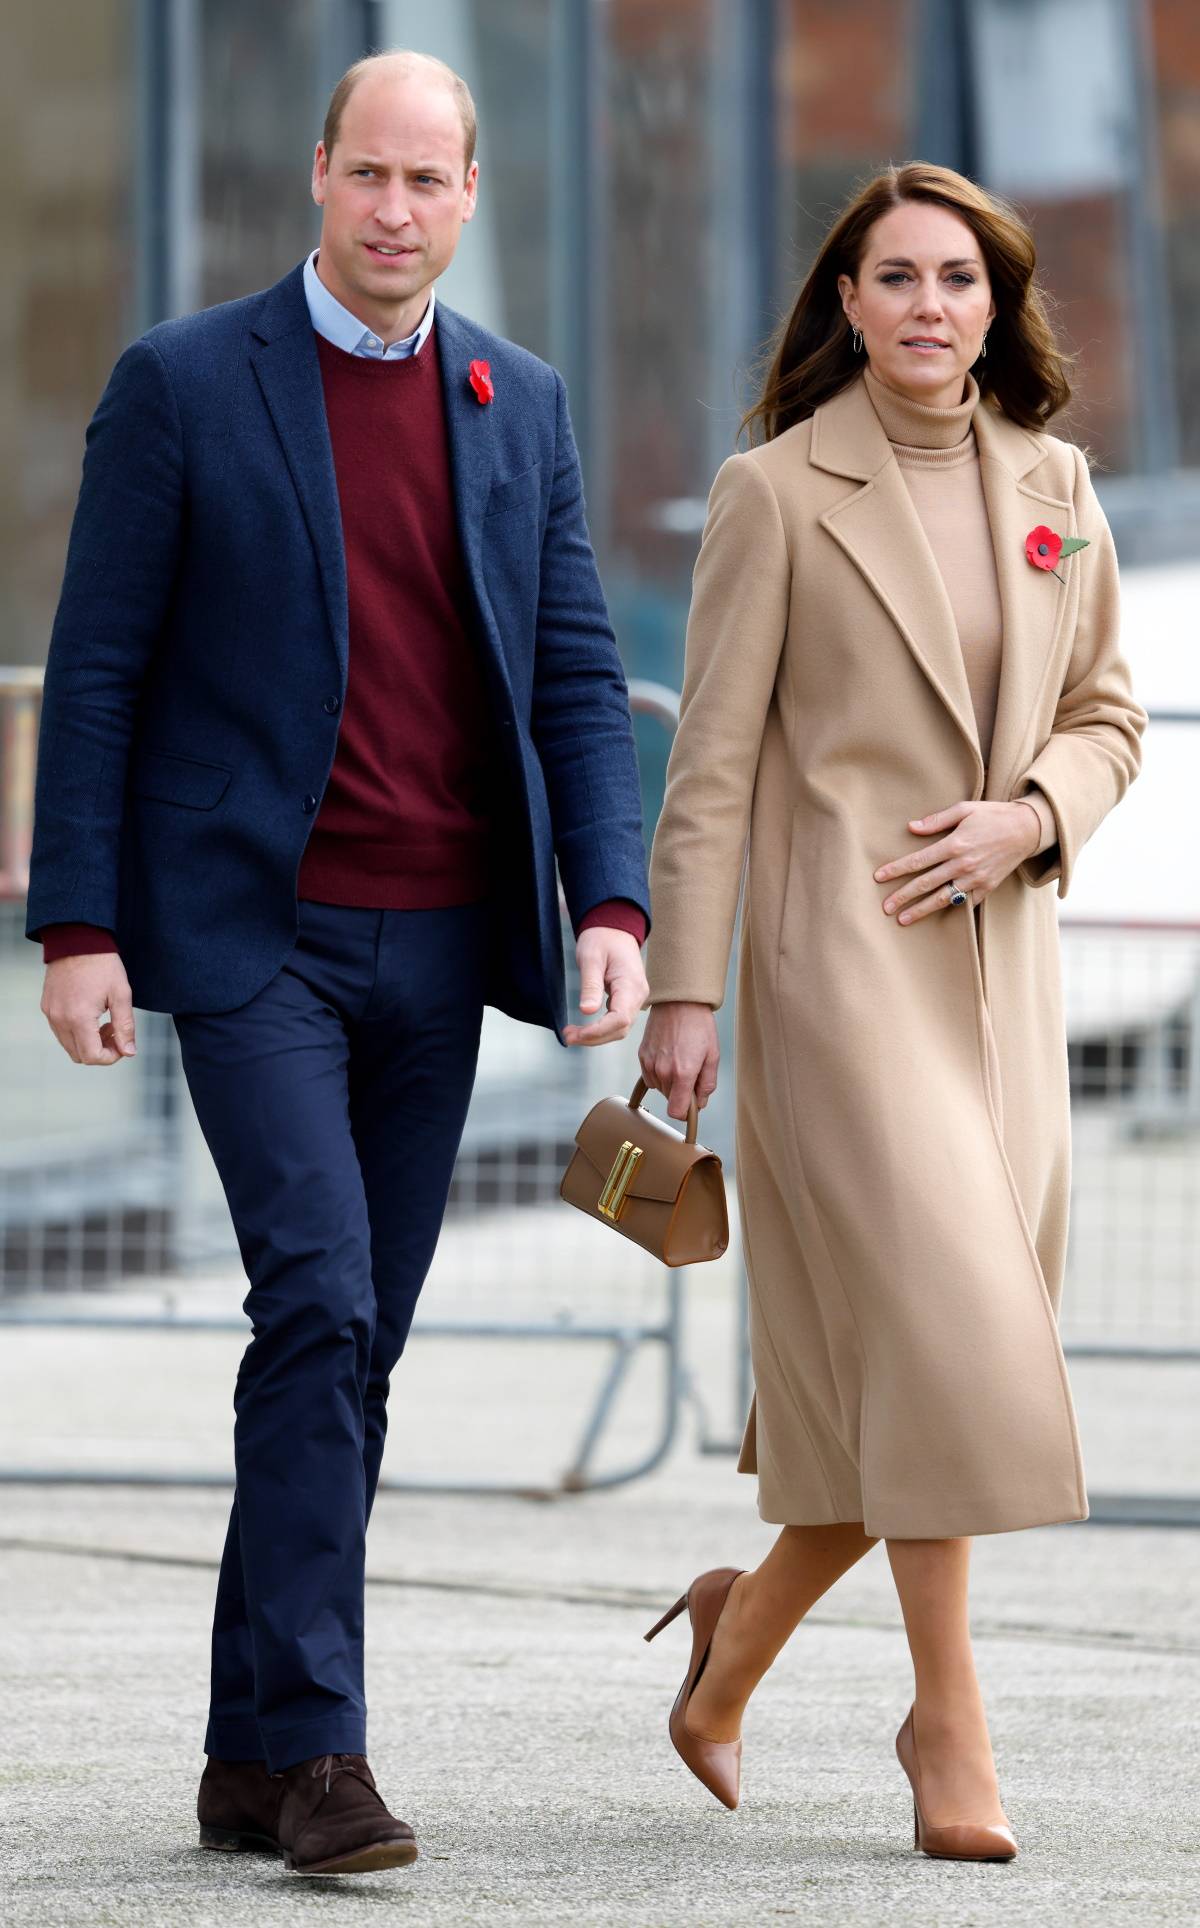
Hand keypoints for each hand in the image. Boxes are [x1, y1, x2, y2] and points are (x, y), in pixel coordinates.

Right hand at [41, 953, 136, 1064]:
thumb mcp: (121, 994)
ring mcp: (50, 1014)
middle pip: (79, 1056)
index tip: (122, 1043)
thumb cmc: (102, 964)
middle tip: (115, 1031)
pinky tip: (91, 1014)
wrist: (77, 940)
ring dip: (88, 1042)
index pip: (92, 1057)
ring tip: (105, 1022)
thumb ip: (125, 1026)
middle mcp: (60, 1019)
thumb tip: (129, 1052)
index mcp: (79, 1018)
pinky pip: (61, 1031)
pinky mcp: (47, 1007)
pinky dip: (77, 1032)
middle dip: (101, 1050)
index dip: (111, 1057)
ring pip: (69, 1045)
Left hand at [562, 928, 648, 1045]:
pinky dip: (600, 1029)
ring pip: (619, 1029)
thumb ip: (590, 985)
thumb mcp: (590, 958)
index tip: (576, 1033)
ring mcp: (635, 999)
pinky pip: (617, 1022)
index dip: (598, 1031)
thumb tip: (586, 1011)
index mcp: (631, 984)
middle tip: (568, 1036)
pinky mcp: (628, 1000)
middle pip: (620, 1029)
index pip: (619, 1019)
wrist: (614, 929)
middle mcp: (638, 995)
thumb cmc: (602, 939)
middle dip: (594, 1037)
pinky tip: (583, 1029)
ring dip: (596, 1036)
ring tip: (572, 1034)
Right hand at [638, 1001, 718, 1120]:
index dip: (685, 1113)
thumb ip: (707, 1084)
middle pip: (670, 1099)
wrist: (678, 1002)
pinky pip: (650, 1077)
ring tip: (680, 1060)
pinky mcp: (642, 1056)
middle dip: (681, 1092)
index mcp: (683, 1073)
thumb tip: (700, 1103)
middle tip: (691, 1072)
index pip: (676, 1112)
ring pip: (660, 1088)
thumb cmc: (699, 1026)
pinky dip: (659, 1073)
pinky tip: (668, 1058)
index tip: (691, 1106)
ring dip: (670, 1082)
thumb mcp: (712, 1055)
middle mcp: (663, 1071)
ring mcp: (650, 1064)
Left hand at [874, 799, 1041, 924]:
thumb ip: (937, 820)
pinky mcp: (987, 887)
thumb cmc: (993, 816)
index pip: (918, 860)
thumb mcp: (965, 809)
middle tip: (885, 907)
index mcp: (954, 844)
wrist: (1027, 829)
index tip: (879, 877)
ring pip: (943, 898)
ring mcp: (976, 879)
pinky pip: (965, 903)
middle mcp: (963, 864)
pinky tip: (935, 917)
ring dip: (921, 910)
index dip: (896, 870)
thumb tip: (911, 827)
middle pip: (925, 884)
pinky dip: (950, 910)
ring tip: (903, 919)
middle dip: (902, 896)